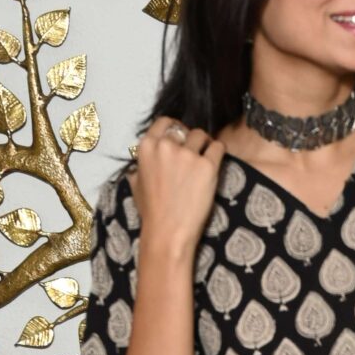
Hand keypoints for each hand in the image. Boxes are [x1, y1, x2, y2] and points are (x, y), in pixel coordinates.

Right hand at [131, 117, 223, 255]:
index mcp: (147, 147)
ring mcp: (187, 155)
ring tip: (205, 160)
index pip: (165, 122)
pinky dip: (218, 152)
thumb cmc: (152, 212)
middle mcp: (166, 146)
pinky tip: (215, 164)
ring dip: (205, 145)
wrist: (167, 232)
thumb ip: (140, 165)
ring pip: (202, 135)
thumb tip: (142, 162)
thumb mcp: (136, 183)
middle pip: (185, 129)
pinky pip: (218, 147)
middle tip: (194, 154)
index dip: (175, 129)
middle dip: (191, 140)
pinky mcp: (207, 166)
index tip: (181, 139)